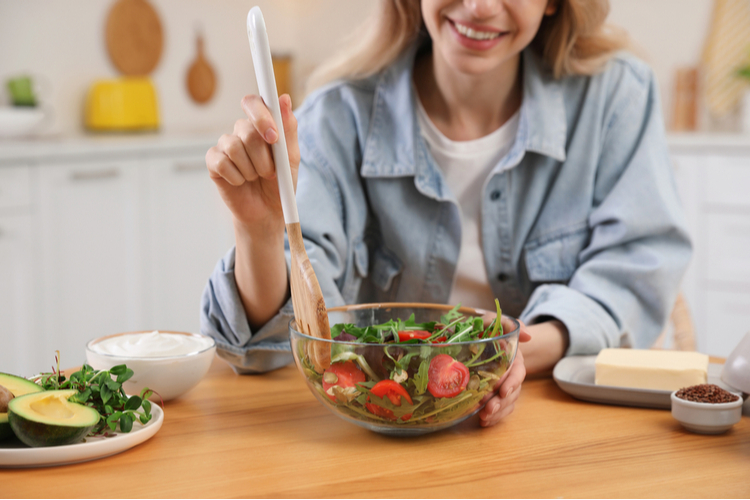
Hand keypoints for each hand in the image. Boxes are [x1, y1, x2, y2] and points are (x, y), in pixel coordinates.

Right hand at [205, 93, 298, 234]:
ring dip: (250, 169)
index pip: (253, 102)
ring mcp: (225, 145)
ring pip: (234, 147)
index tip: (273, 137)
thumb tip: (284, 98)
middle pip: (246, 129)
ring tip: (255, 178)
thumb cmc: (280, 183)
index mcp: (261, 125)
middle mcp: (241, 131)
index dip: (261, 116)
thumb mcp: (291, 159)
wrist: (267, 212)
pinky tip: (240, 183)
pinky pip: (222, 163)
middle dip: (262, 157)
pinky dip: (236, 177)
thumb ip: (288, 129)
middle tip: (269, 173)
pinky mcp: (213, 162)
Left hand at [478, 319, 530, 426]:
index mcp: (514, 358)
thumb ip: (509, 323)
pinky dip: (494, 417)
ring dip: (497, 412)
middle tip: (489, 409)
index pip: (517, 373)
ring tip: (484, 418)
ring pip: (507, 402)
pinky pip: (501, 408)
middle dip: (502, 402)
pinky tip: (484, 422)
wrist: (486, 338)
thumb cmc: (489, 328)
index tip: (503, 391)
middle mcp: (512, 374)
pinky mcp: (497, 394)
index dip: (511, 382)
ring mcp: (505, 385)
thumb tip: (527, 335)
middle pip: (512, 392)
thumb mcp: (495, 320)